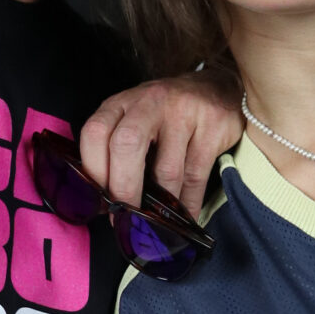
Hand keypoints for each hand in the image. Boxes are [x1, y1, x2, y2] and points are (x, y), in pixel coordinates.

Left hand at [78, 76, 242, 217]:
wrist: (219, 89)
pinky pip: (196, 176)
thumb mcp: (136, 118)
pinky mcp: (212, 127)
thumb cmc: (168, 114)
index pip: (95, 133)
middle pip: (126, 145)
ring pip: (166, 169)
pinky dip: (188, 204)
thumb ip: (117, 150)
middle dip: (123, 189)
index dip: (95, 172)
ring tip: (156, 224)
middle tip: (126, 216)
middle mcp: (150, 102)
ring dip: (160, 205)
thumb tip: (105, 204)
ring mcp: (183, 112)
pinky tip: (184, 218)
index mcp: (122, 103)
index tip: (101, 201)